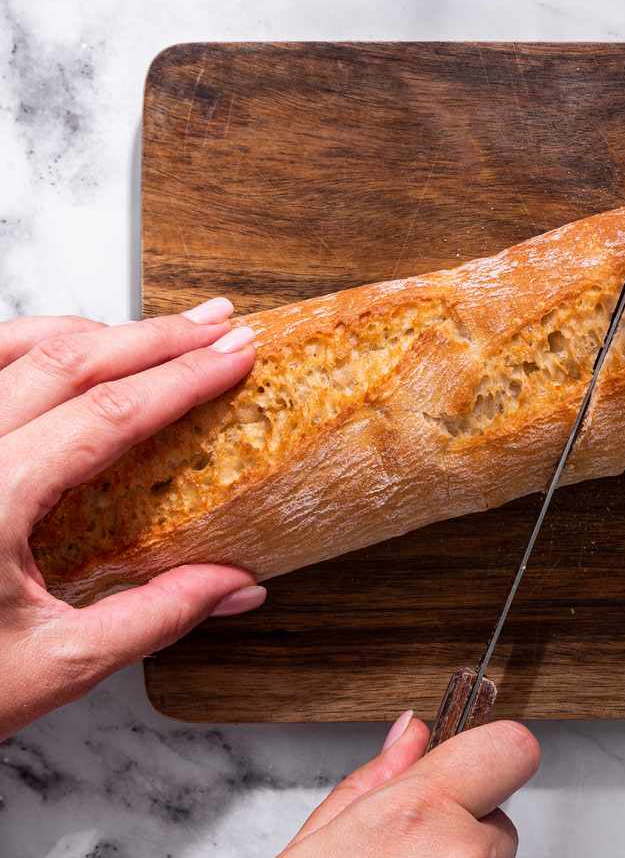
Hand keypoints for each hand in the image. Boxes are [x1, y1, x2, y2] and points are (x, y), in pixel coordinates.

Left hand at [0, 299, 264, 738]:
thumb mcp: (57, 665)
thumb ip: (155, 615)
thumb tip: (237, 586)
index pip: (108, 413)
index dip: (182, 377)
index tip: (237, 355)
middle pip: (65, 360)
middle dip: (154, 335)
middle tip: (220, 325)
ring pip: (10, 346)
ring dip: (93, 331)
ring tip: (157, 331)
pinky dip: (27, 346)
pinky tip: (65, 351)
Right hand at [283, 713, 539, 856]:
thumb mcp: (317, 842)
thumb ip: (372, 781)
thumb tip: (414, 732)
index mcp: (416, 816)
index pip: (511, 746)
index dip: (489, 752)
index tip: (471, 761)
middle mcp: (463, 851)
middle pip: (497, 813)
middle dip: (463, 822)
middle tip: (409, 847)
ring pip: (493, 854)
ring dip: (462, 857)